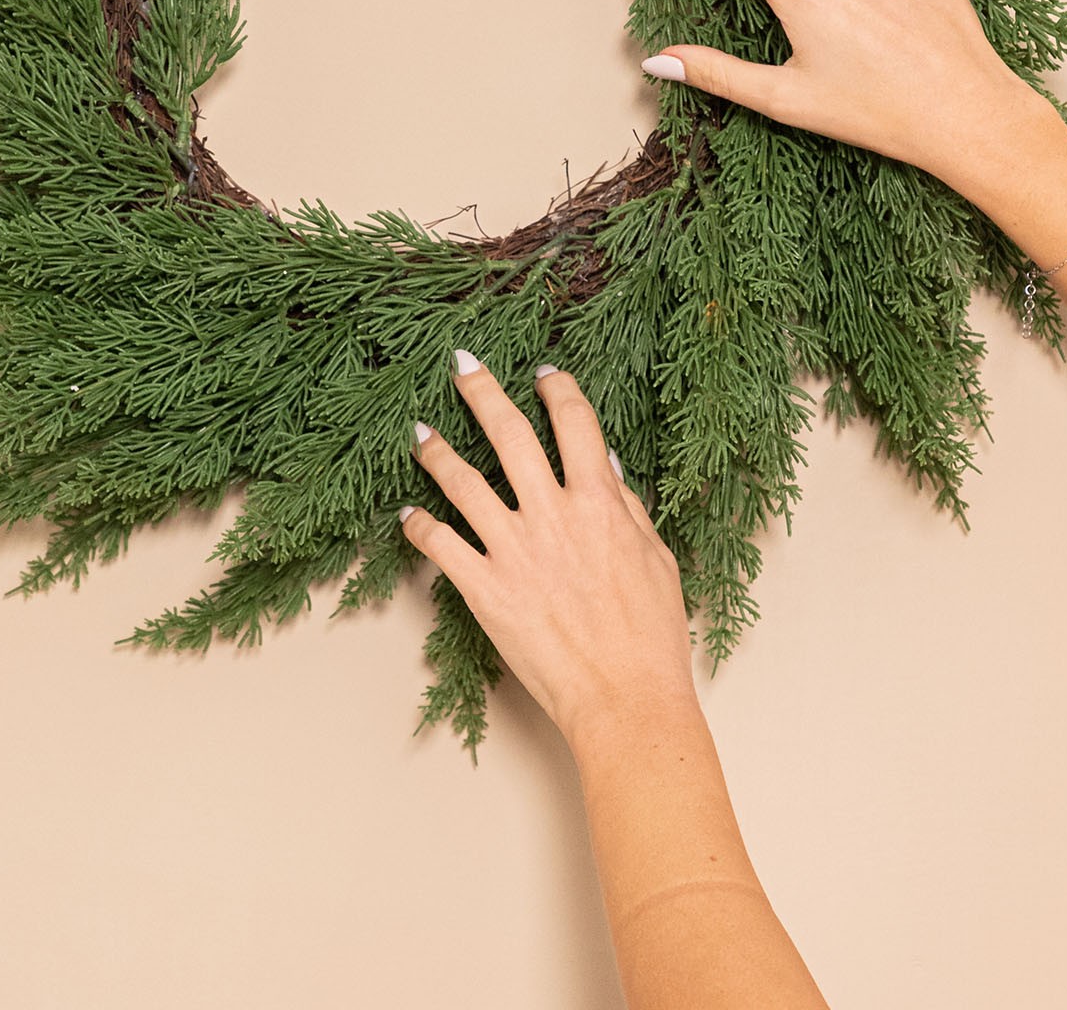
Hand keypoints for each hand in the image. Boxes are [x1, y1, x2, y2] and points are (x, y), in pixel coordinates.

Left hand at [401, 353, 698, 756]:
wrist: (626, 701)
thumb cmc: (651, 638)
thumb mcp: (657, 559)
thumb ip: (628, 507)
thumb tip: (605, 463)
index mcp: (600, 503)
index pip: (575, 422)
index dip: (558, 389)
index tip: (544, 373)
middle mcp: (553, 516)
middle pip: (509, 434)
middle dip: (482, 391)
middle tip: (462, 365)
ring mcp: (514, 551)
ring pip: (463, 482)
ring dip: (437, 452)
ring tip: (418, 432)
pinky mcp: (485, 590)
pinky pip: (440, 546)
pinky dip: (419, 525)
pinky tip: (408, 513)